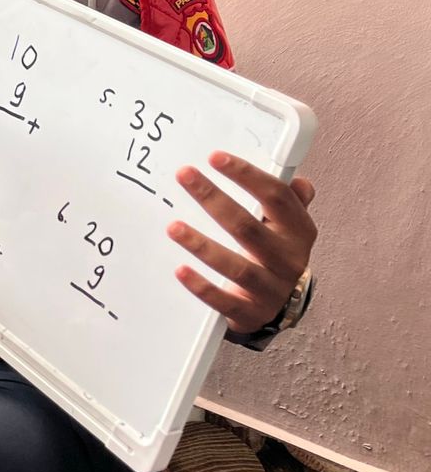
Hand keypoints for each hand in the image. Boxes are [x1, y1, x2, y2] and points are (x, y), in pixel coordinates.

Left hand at [168, 151, 316, 333]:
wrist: (281, 308)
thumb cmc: (276, 257)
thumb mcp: (289, 229)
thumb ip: (290, 204)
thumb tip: (299, 182)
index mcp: (298, 231)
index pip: (276, 196)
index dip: (246, 175)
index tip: (215, 157)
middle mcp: (288, 259)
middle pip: (247, 226)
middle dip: (213, 199)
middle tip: (184, 175)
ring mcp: (270, 289)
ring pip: (236, 266)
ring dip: (202, 245)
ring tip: (173, 227)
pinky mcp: (250, 313)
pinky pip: (223, 301)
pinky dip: (201, 287)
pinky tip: (180, 270)